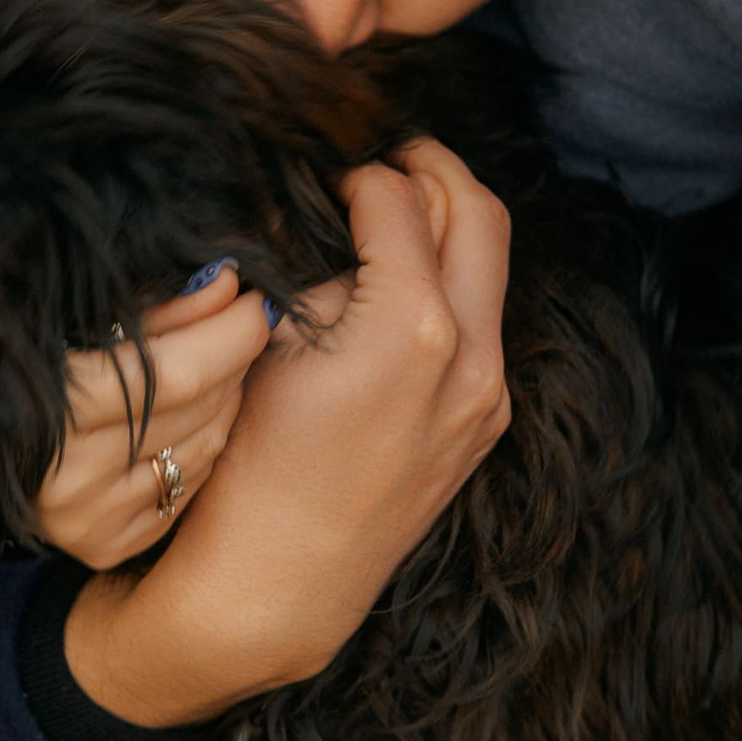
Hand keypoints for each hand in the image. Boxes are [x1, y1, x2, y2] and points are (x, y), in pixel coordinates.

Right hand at [35, 262, 268, 568]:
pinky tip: (186, 421)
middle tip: (237, 326)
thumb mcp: (89, 321)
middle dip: (233, 360)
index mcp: (53, 408)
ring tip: (213, 367)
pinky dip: (201, 448)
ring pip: (203, 449)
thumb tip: (231, 285)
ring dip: (225, 400)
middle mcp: (68, 476)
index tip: (258, 301)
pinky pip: (188, 489)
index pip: (176, 375)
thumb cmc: (39, 364)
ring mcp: (86, 520)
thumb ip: (163, 309)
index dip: (231, 334)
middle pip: (198, 410)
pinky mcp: (104, 546)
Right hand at [66, 138, 512, 724]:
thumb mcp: (269, 345)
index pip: (399, 200)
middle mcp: (471, 359)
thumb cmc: (250, 463)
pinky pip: (484, 320)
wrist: (278, 583)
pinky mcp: (485, 421)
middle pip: (479, 213)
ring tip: (391, 214)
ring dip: (449, 225)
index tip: (328, 172)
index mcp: (414, 330)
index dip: (358, 173)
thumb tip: (344, 215)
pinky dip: (452, 282)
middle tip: (387, 156)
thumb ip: (319, 266)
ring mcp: (487, 395)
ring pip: (491, 266)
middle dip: (433, 171)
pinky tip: (400, 285)